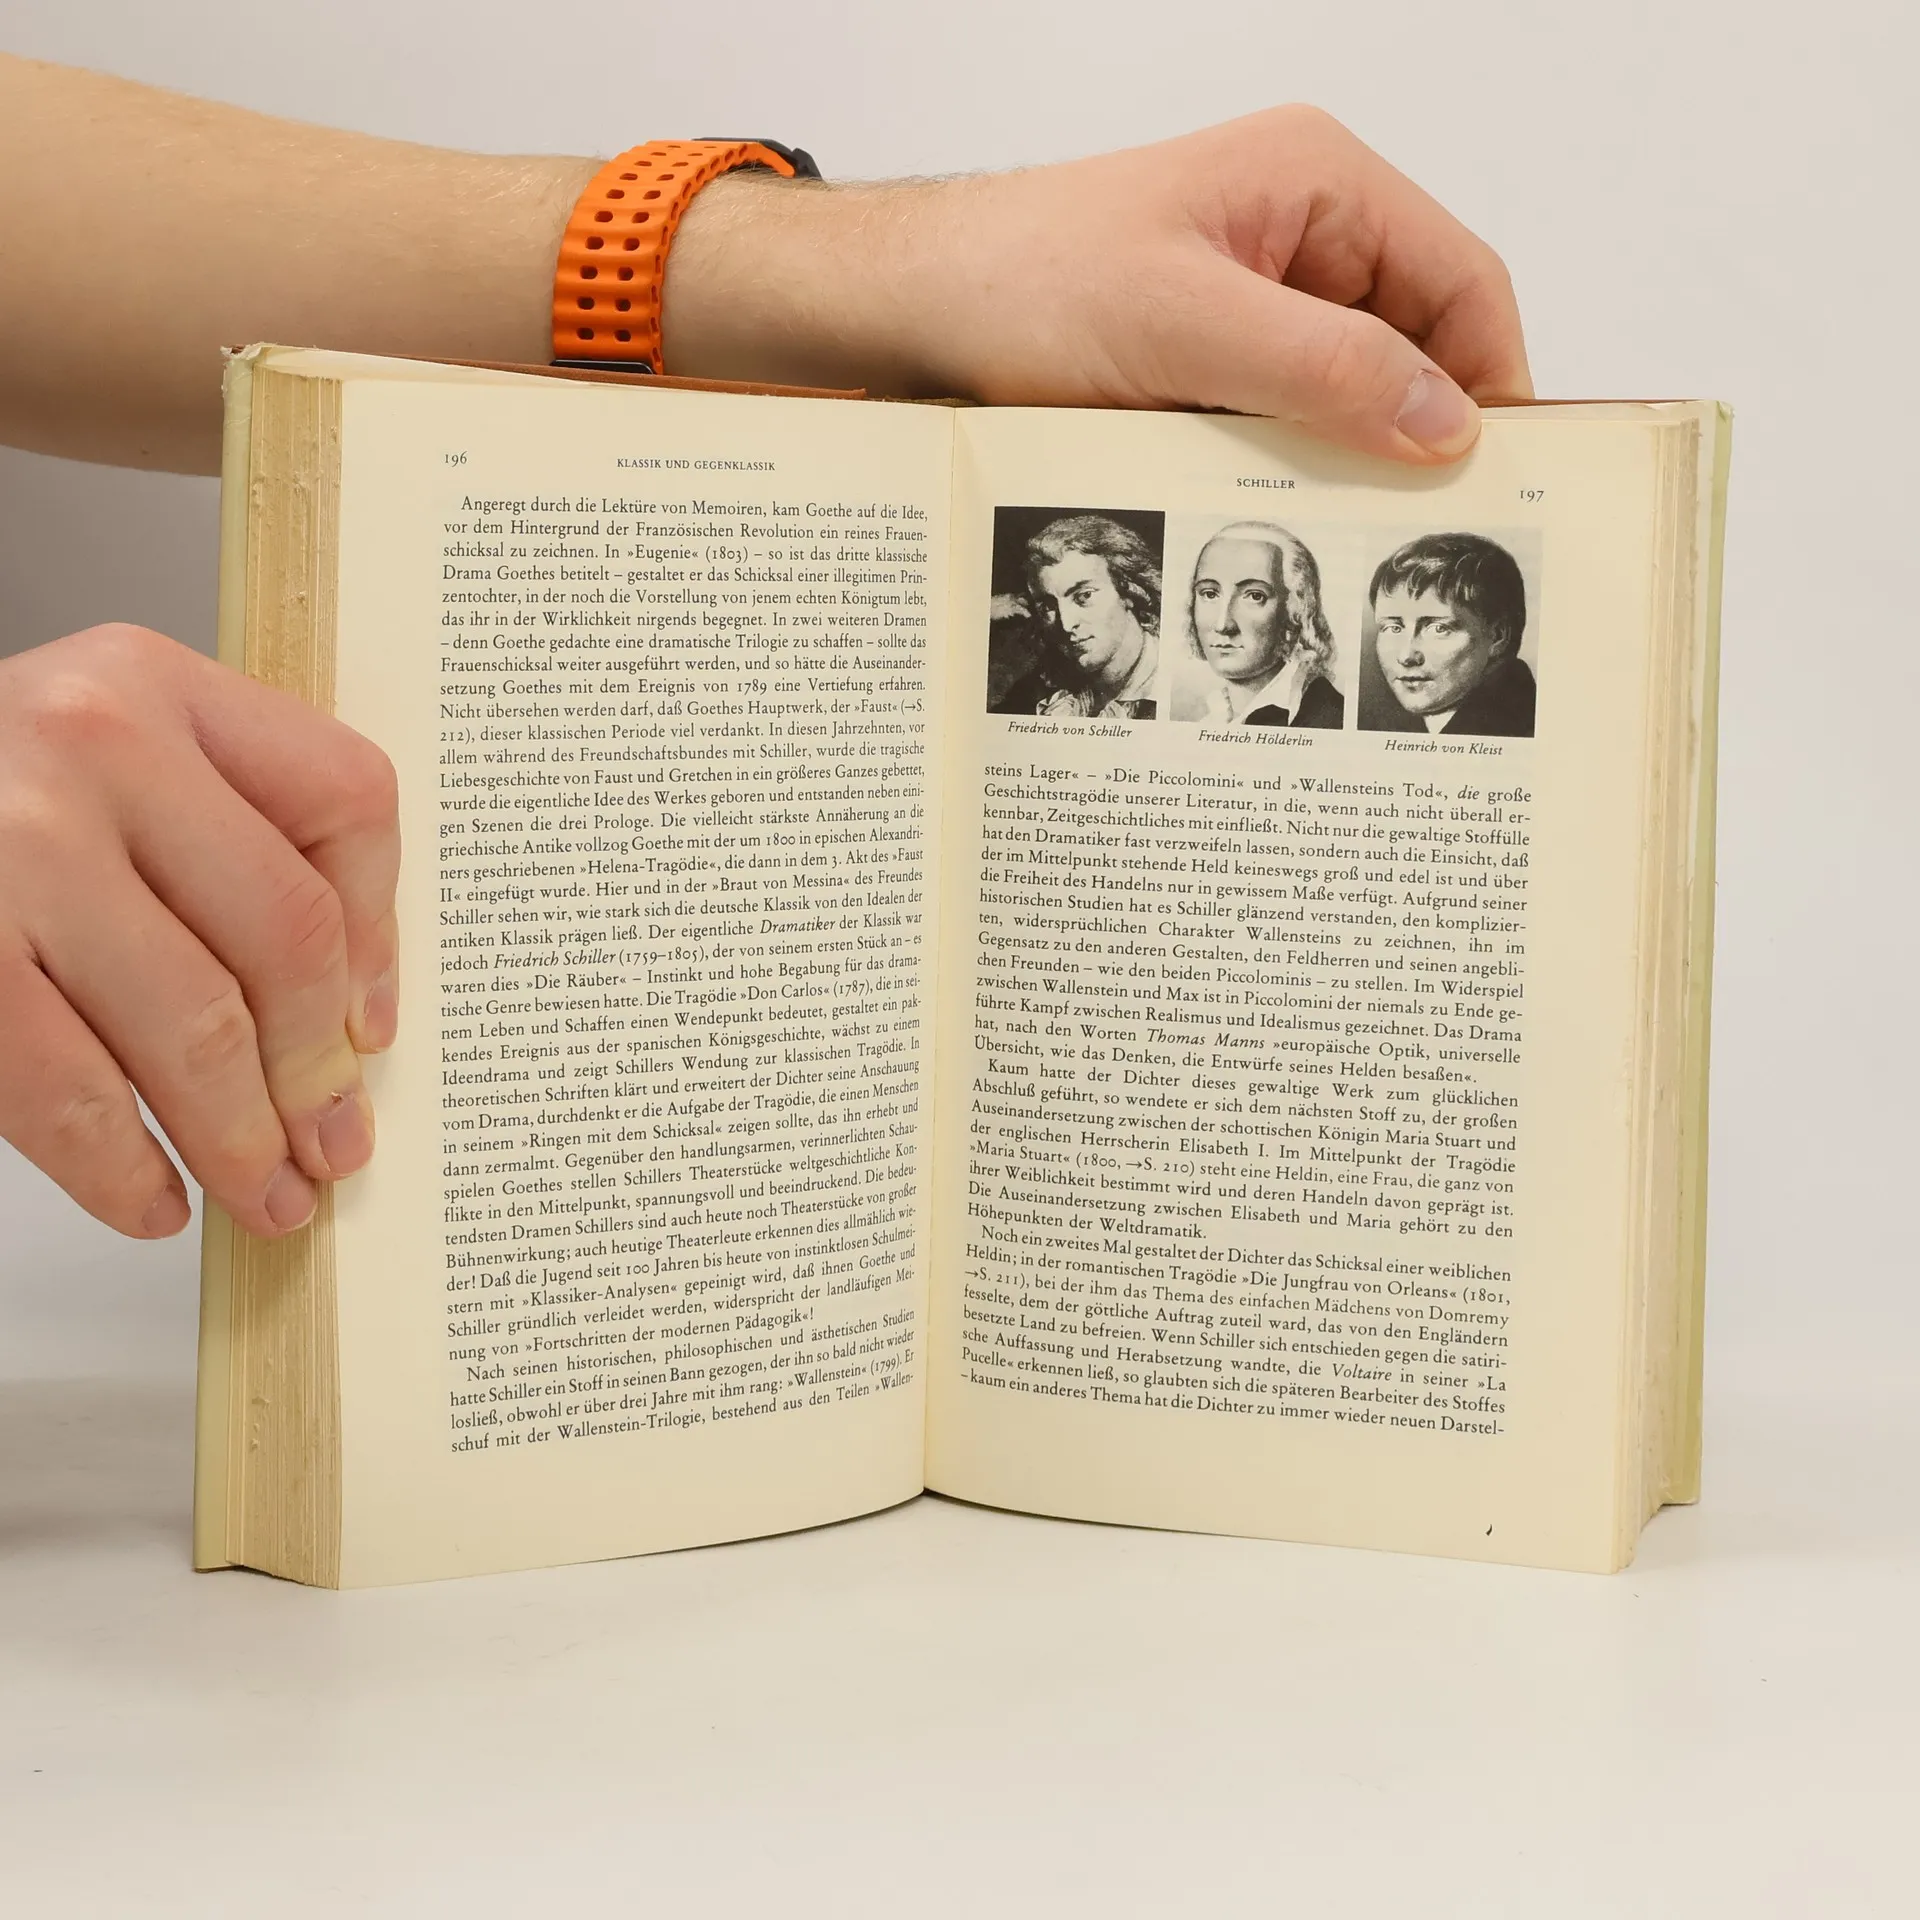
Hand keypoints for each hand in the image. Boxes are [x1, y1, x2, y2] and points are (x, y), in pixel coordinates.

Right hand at [0, 626, 399, 1238]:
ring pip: (194, 1024)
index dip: (379, 935)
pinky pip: (70, 1090)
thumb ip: (216, 842)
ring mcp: (12, 846)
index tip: (372, 1031)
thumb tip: (342, 1025)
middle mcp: (91, 744)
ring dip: (240, 1138)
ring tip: (262, 1195)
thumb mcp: (96, 762)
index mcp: (155, 685)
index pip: (344, 798)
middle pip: (285, 931)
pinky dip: (122, 1167)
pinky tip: (151, 1198)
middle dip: (316, 1070)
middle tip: (330, 1148)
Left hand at [669, 106, 1530, 462]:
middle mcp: (1299, 234)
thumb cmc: (1019, 282)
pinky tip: (1277, 524)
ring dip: (1348, 460)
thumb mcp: (1182, 325)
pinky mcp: (1207, 359)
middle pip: (1414, 342)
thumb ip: (1322, 369)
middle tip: (1427, 533)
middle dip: (1422, 432)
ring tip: (1351, 538)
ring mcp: (1252, 298)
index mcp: (1317, 182)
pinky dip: (1288, 470)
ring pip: (1347, 393)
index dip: (1491, 379)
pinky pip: (1281, 420)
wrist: (905, 308)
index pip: (1462, 280)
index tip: (1496, 480)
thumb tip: (1446, 424)